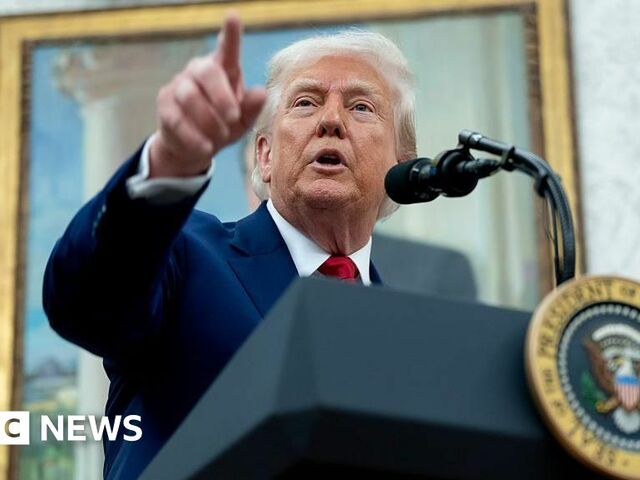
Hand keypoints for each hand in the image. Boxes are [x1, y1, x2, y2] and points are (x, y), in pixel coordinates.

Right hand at [149, 12, 265, 177]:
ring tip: (220, 137)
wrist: (197, 147)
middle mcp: (199, 70)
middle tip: (234, 118)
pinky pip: (177, 119)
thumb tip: (261, 93)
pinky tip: (205, 147)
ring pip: (189, 97)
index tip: (233, 17)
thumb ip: (252, 107)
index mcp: (224, 69)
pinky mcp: (165, 104)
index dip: (230, 34)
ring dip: (208, 120)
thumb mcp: (244, 120)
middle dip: (221, 97)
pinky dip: (194, 137)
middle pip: (206, 72)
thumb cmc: (225, 125)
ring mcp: (179, 85)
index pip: (227, 48)